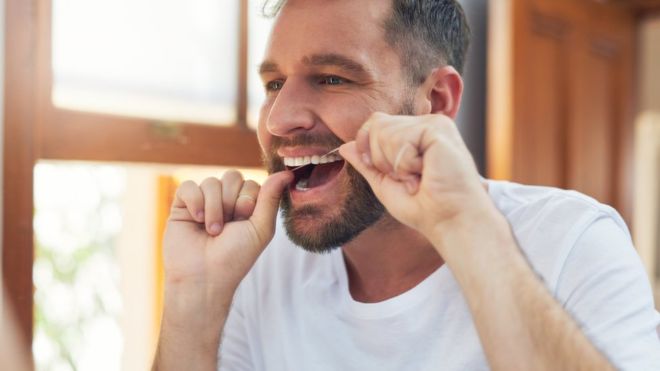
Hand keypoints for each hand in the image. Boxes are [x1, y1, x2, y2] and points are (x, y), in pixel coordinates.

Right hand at [161, 170, 291, 342]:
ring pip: (211, 182)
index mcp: (246, 206)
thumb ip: (271, 199)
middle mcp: (225, 202)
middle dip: (231, 201)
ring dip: (214, 207)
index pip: (251, 182)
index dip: (248, 199)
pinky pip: (188, 186)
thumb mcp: (260, 229)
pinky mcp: (182, 206)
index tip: (243, 220)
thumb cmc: (235, 258)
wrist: (203, 278)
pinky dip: (194, 202)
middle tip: (227, 226)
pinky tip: (196, 220)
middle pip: (232, 176)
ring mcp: (203, 202)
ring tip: (212, 231)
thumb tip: (286, 173)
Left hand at [339, 112, 489, 242]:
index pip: (375, 122)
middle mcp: (426, 123)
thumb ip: (366, 163)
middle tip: (409, 178)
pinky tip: (426, 173)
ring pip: (384, 132)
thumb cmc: (424, 208)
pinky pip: (400, 141)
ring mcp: (434, 124)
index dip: (370, 150)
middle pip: (375, 124)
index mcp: (415, 132)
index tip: (393, 175)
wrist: (449, 222)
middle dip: (381, 160)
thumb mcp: (385, 184)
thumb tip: (344, 146)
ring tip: (419, 177)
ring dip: (395, 165)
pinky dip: (406, 165)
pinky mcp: (438, 130)